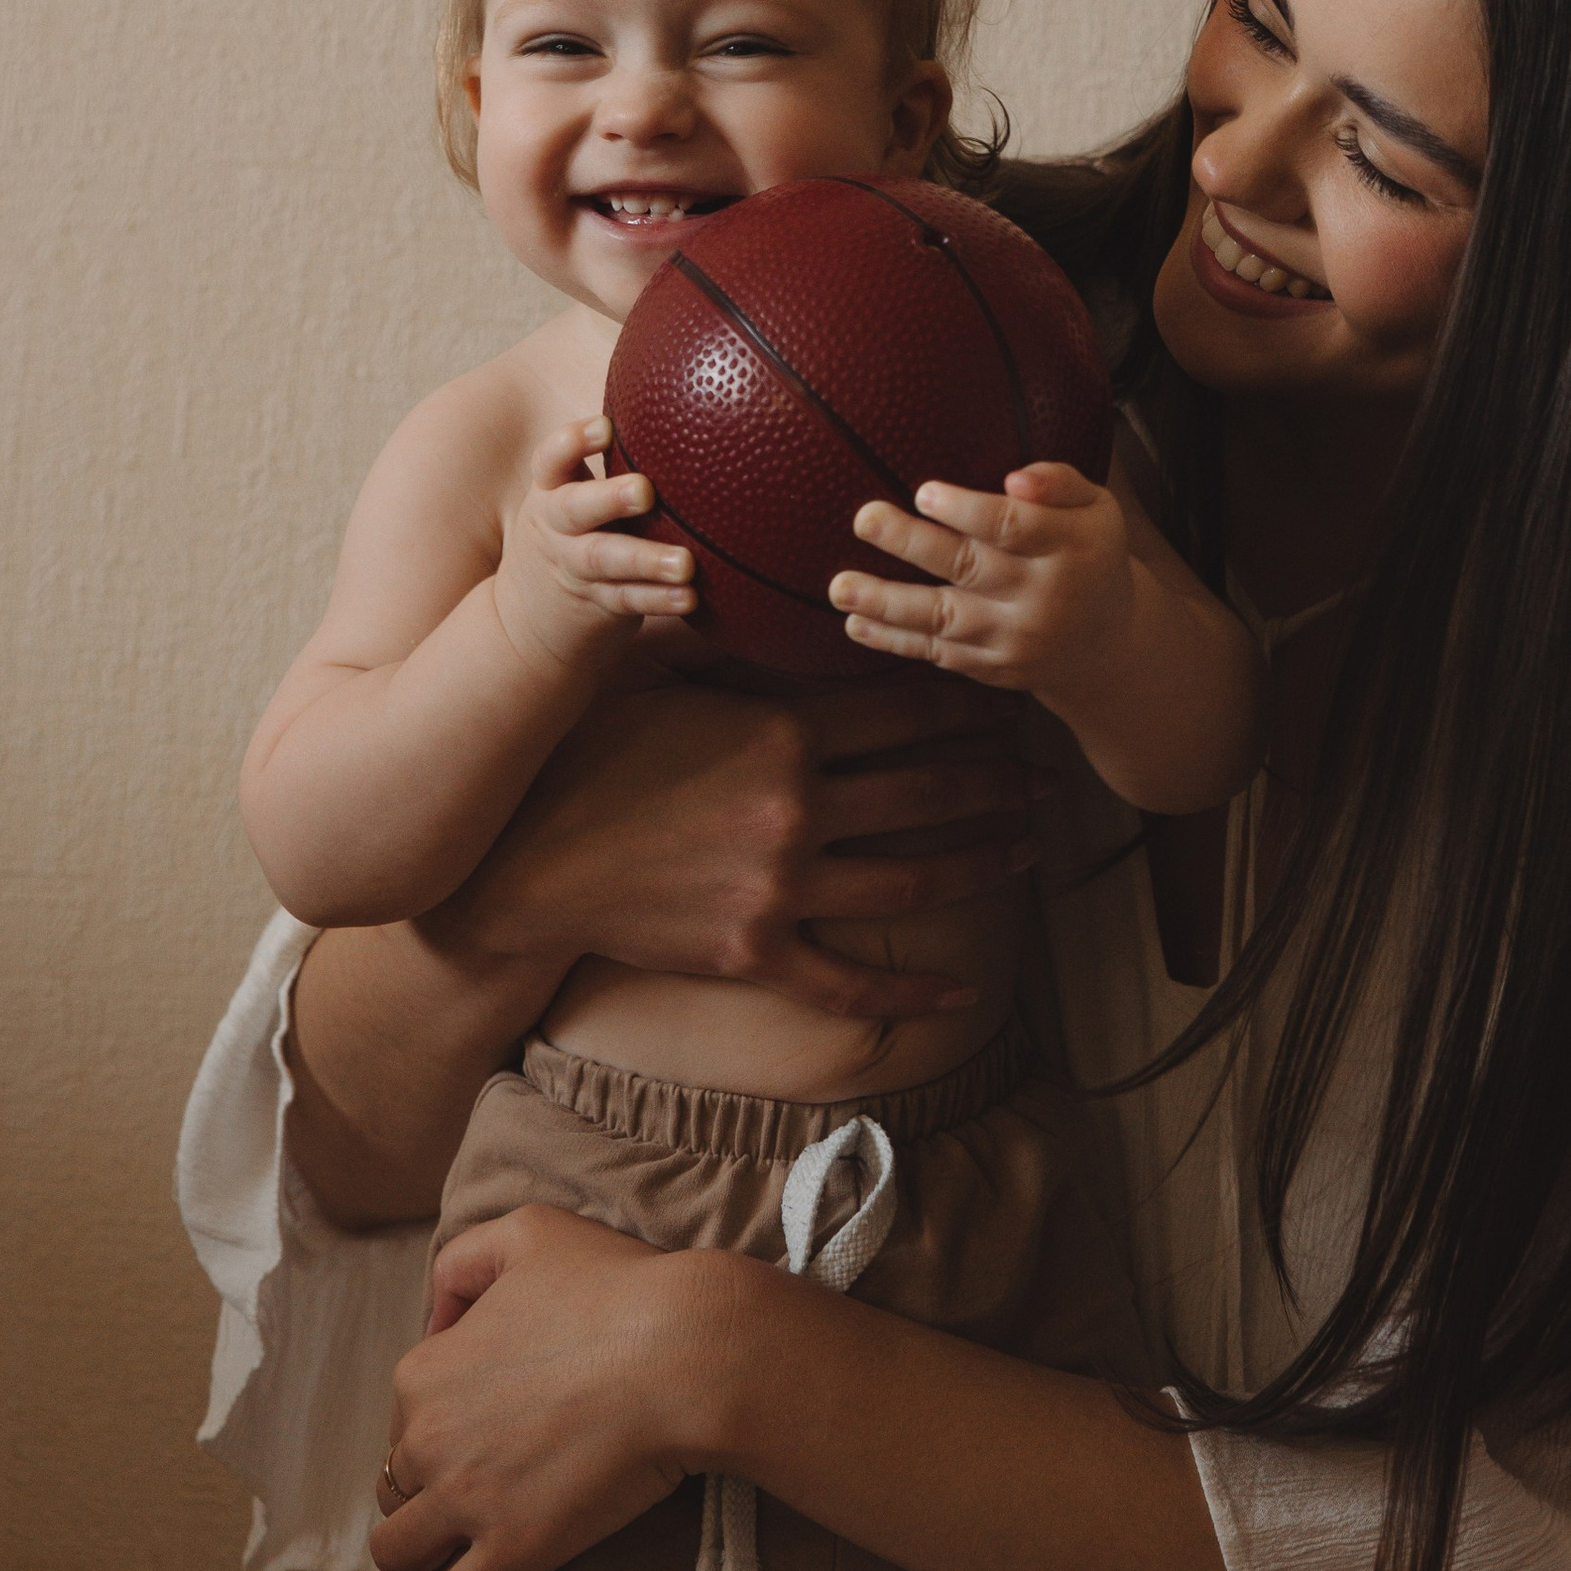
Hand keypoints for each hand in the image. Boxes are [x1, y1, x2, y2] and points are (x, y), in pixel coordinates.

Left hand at [371, 1205, 768, 1570]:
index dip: (440, 1412)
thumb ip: (466, 1260)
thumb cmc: (617, 1286)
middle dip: (424, 1483)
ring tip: (440, 1554)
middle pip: (397, 1480)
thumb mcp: (529, 1232)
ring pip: (399, 1549)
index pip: (406, 1407)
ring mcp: (465, 1504)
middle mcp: (427, 1440)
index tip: (480, 1417)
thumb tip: (438, 1312)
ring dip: (414, 1550)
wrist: (685, 1353)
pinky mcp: (509, 1555)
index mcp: (425, 1369)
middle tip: (472, 1483)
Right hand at [425, 670, 1039, 1023]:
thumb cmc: (592, 755)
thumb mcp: (667, 680)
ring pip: (912, 880)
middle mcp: (797, 809)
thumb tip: (766, 576)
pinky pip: (852, 981)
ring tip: (1026, 849)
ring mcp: (781, 887)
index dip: (964, 703)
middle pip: (928, 792)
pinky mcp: (758, 954)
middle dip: (995, 781)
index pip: (902, 710)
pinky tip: (960, 994)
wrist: (527, 861)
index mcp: (782, 733)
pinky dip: (911, 994)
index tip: (1003, 697)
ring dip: (981, 863)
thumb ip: (732, 640)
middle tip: (1043, 775)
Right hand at [489, 422, 697, 674]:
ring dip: (646, 560)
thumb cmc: (574, 532)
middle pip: (575, 509)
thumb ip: (613, 461)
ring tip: (685, 563)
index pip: (552, 459)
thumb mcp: (573, 495)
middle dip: (608, 498)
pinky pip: (628, 600)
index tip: (606, 427)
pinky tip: (690, 597)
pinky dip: (659, 600)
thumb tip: (680, 400)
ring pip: (606, 560)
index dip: (574, 442)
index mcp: (552, 491)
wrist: (525, 620)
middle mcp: (557, 527)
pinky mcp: (597, 603)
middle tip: (644, 491)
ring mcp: (574, 567)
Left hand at [829, 462, 1131, 699]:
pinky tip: (856, 623)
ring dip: (886, 602)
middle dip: (912, 543)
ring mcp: (1015, 639)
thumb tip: (1014, 479)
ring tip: (840, 586)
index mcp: (1070, 547)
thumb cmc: (1089, 554)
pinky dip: (895, 641)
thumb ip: (1059, 483)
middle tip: (864, 518)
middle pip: (970, 567)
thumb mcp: (1097, 509)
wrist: (1106, 646)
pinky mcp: (992, 668)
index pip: (1015, 527)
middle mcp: (1043, 597)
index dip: (968, 511)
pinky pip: (938, 653)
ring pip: (944, 618)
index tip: (924, 492)